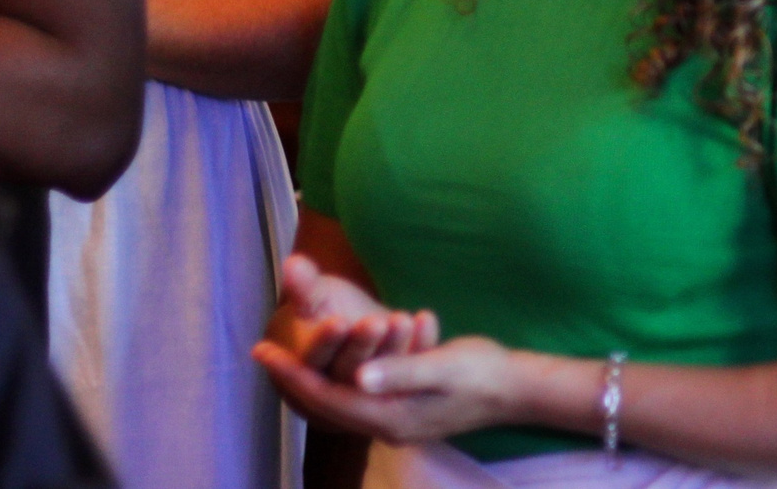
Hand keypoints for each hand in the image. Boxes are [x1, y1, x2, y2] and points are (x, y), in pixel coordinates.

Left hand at [253, 335, 523, 444]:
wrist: (515, 390)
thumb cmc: (482, 373)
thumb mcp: (443, 366)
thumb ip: (400, 372)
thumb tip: (358, 376)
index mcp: (390, 416)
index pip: (328, 398)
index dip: (293, 375)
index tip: (264, 351)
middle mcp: (385, 425)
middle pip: (326, 405)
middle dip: (292, 378)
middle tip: (261, 350)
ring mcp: (393, 421)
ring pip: (339, 401)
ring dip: (312, 377)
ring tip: (286, 354)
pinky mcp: (401, 411)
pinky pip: (358, 397)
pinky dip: (338, 377)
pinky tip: (328, 360)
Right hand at [264, 253, 440, 387]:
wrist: (352, 327)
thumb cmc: (326, 309)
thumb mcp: (314, 298)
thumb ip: (303, 286)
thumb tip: (292, 262)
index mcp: (310, 366)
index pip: (316, 357)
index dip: (327, 340)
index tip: (338, 321)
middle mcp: (340, 380)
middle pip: (350, 367)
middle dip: (363, 344)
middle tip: (375, 323)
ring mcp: (373, 382)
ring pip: (383, 368)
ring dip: (393, 345)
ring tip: (402, 319)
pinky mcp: (403, 375)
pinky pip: (413, 363)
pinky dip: (421, 342)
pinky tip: (426, 318)